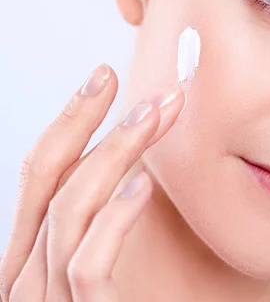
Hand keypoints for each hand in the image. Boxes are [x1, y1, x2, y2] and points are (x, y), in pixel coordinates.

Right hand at [0, 64, 183, 300]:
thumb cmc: (148, 294)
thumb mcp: (121, 237)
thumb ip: (113, 194)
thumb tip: (135, 128)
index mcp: (35, 248)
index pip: (42, 170)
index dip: (70, 117)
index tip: (103, 75)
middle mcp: (28, 274)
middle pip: (47, 178)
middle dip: (86, 120)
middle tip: (126, 78)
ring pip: (69, 211)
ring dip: (115, 153)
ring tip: (156, 115)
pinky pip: (87, 267)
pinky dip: (114, 219)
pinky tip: (145, 185)